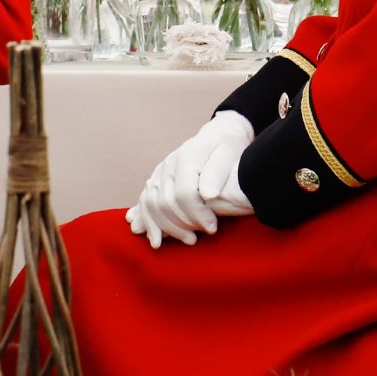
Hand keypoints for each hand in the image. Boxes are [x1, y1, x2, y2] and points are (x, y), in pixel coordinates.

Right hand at [125, 112, 254, 247]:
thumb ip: (218, 172)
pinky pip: (145, 203)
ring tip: (187, 240)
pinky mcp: (156, 180)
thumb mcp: (230, 153)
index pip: (184, 193)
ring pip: (151, 205)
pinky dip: (148, 222)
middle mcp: (168, 165)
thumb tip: (208, 194)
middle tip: (201, 237)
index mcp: (186, 157)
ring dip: (166, 228)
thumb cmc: (227, 146)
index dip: (198, 214)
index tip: (213, 227)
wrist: (218, 135)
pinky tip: (156, 239)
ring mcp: (159, 172)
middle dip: (183, 225)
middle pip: (165, 202)